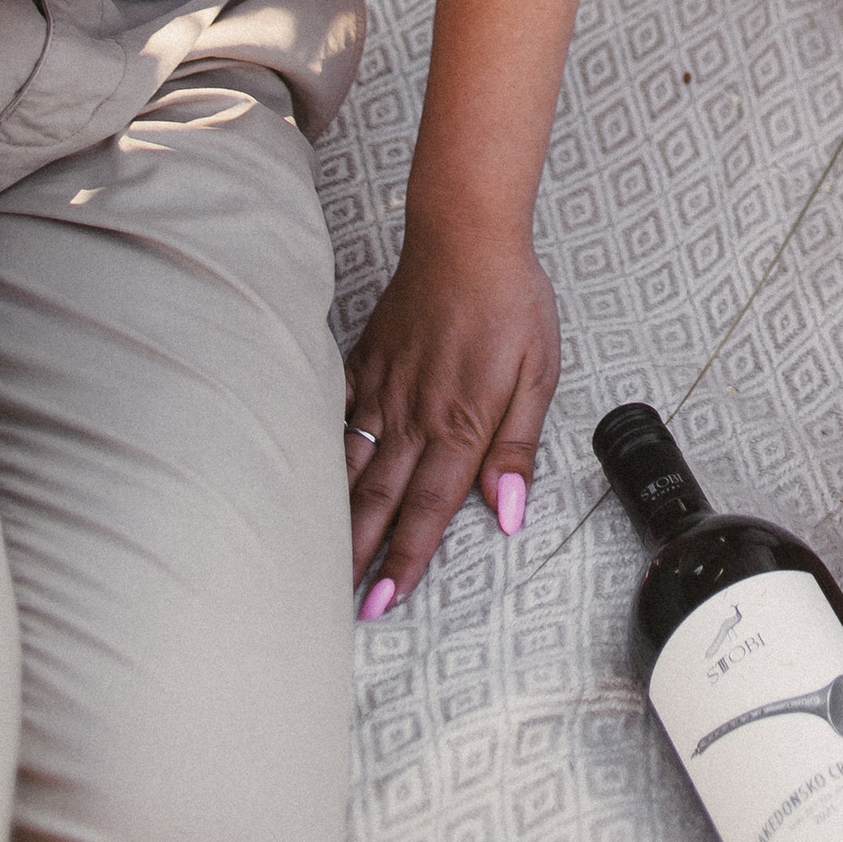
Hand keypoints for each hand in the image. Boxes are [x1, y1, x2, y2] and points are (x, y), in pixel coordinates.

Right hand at [344, 220, 559, 612]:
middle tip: (336, 607)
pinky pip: (336, 417)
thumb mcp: (538, 372)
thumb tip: (507, 511)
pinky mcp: (364, 363)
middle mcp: (414, 415)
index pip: (430, 508)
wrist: (466, 234)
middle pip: (382, 500)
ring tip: (313, 562)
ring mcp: (383, 389)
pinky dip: (320, 454)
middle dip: (360, 557)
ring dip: (335, 518)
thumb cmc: (511, 302)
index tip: (385, 602)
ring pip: (352, 467)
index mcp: (461, 422)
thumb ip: (517, 445)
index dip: (407, 558)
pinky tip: (304, 483)